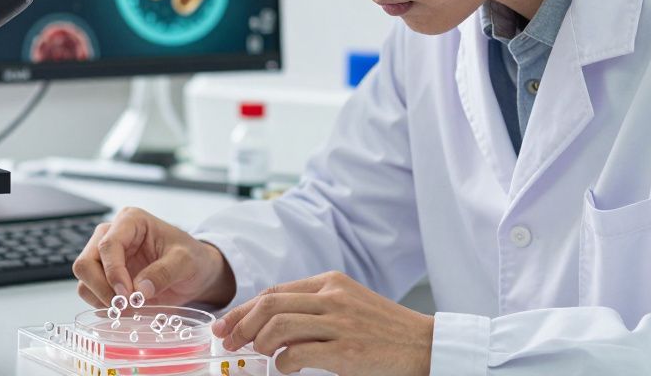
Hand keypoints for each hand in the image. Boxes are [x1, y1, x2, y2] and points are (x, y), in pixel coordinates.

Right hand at [72, 206, 235, 308]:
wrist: (196, 272)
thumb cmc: (192, 258)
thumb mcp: (186, 262)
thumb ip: (164, 272)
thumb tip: (139, 290)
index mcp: (131, 221)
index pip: (108, 245)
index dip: (113, 272)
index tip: (127, 295)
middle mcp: (112, 235)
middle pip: (86, 262)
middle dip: (102, 288)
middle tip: (124, 306)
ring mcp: (105, 257)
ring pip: (84, 280)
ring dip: (102, 299)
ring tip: (129, 309)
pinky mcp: (105, 277)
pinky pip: (91, 293)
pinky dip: (104, 305)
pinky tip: (126, 309)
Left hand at [212, 271, 433, 375]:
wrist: (424, 345)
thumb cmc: (383, 329)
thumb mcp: (347, 305)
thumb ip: (312, 308)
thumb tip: (267, 324)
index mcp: (330, 282)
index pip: (274, 291)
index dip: (244, 309)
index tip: (226, 325)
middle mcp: (333, 297)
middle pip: (270, 304)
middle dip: (241, 324)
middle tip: (229, 343)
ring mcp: (340, 323)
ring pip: (278, 325)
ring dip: (259, 343)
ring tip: (259, 356)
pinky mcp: (346, 351)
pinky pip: (298, 353)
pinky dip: (282, 362)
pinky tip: (285, 368)